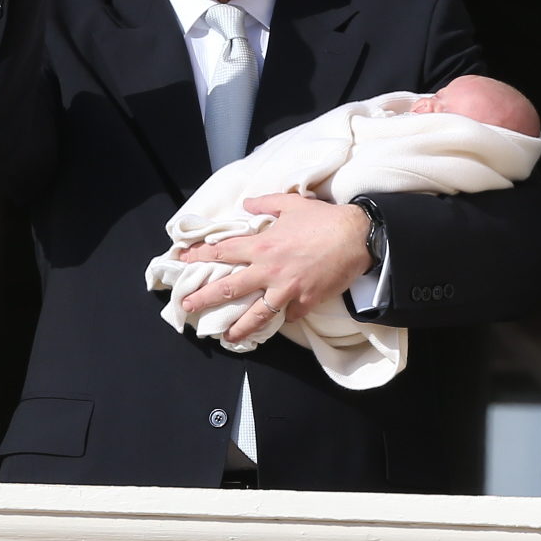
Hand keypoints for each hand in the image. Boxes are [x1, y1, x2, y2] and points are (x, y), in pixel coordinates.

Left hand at [180, 194, 371, 345]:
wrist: (356, 237)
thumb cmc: (324, 219)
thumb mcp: (291, 203)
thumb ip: (265, 203)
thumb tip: (247, 204)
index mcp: (262, 246)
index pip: (222, 252)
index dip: (200, 257)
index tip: (184, 262)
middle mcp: (269, 270)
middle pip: (229, 289)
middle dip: (204, 299)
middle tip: (188, 307)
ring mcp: (287, 289)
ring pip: (256, 314)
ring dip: (239, 328)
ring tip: (226, 337)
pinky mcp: (305, 301)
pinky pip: (289, 315)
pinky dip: (282, 319)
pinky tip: (273, 328)